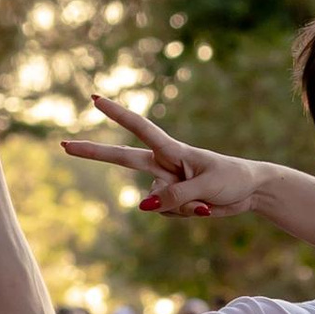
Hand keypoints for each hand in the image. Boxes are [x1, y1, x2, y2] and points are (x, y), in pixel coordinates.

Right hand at [58, 90, 262, 218]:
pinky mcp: (172, 201)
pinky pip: (167, 213)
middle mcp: (163, 164)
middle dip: (94, 152)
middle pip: (122, 158)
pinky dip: (186, 214)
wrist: (251, 192)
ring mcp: (166, 184)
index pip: (140, 129)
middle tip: (63, 144)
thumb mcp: (205, 188)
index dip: (117, 114)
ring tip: (206, 200)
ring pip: (156, 202)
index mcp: (172, 150)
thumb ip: (174, 196)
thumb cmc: (232, 179)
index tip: (95, 99)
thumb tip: (143, 206)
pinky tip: (204, 208)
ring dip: (182, 206)